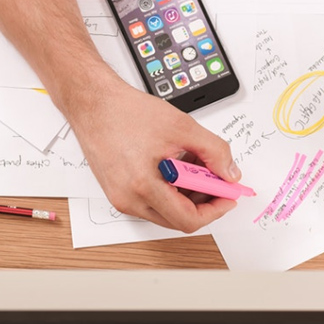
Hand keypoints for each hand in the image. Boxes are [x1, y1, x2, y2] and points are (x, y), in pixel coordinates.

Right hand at [66, 71, 240, 232]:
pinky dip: (171, 189)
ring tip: (194, 164)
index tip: (228, 196)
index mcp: (143, 186)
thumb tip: (230, 173)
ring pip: (166, 211)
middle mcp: (129, 199)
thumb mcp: (182, 126)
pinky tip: (178, 164)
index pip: (188, 220)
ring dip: (187, 194)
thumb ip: (214, 151)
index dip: (215, 210)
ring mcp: (121, 198)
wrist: (93, 103)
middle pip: (178, 219)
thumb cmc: (126, 112)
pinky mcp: (118, 192)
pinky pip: (152, 201)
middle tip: (217, 178)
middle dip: (203, 201)